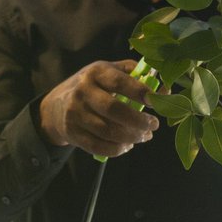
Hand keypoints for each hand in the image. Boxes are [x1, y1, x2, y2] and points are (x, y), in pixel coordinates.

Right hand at [38, 59, 158, 157]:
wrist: (56, 106)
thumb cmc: (94, 87)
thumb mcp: (110, 73)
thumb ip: (137, 76)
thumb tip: (166, 91)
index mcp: (96, 72)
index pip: (120, 81)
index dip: (140, 91)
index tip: (156, 101)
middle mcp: (83, 91)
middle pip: (114, 110)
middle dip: (139, 121)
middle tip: (153, 126)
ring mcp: (75, 113)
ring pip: (108, 131)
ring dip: (132, 137)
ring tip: (144, 137)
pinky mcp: (72, 132)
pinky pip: (98, 147)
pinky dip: (117, 149)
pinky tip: (127, 145)